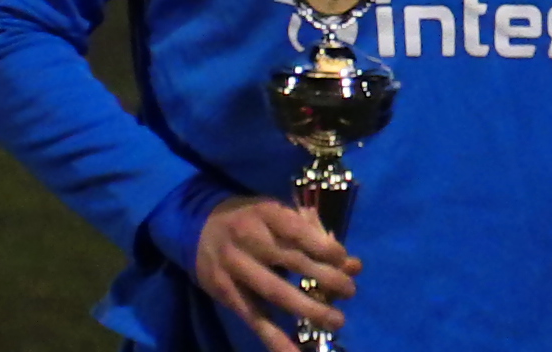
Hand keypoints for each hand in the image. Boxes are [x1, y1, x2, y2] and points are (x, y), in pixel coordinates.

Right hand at [194, 195, 362, 351]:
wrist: (198, 228)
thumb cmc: (253, 220)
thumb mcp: (279, 214)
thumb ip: (315, 236)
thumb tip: (352, 264)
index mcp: (266, 214)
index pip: (298, 230)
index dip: (323, 246)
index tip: (345, 260)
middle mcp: (248, 239)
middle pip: (290, 260)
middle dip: (325, 277)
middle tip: (350, 290)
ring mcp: (235, 267)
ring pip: (274, 292)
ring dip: (308, 307)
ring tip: (336, 320)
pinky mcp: (226, 294)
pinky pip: (254, 318)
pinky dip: (275, 339)